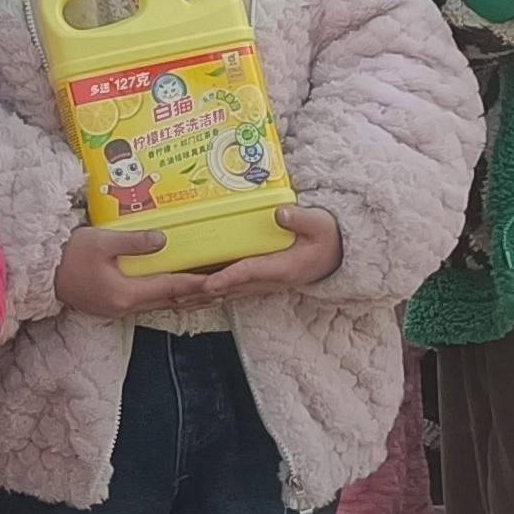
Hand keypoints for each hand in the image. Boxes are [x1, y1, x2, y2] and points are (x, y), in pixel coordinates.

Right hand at [54, 226, 218, 321]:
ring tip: (201, 291)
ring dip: (179, 297)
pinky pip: (143, 302)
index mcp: (124, 293)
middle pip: (166, 301)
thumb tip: (163, 241)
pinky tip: (169, 290)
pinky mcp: (109, 305)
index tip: (216, 280)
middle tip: (219, 288)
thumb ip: (135, 242)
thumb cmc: (68, 254)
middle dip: (193, 294)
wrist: (40, 271)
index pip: (168, 287)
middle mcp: (123, 306)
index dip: (193, 282)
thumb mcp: (102, 242)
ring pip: (156, 304)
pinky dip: (161, 296)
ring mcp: (115, 309)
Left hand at [185, 207, 344, 301]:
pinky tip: (195, 296)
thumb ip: (301, 219)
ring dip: (203, 298)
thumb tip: (280, 213)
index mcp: (282, 267)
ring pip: (228, 293)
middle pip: (231, 288)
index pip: (250, 272)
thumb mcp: (320, 225)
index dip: (228, 278)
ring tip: (176, 301)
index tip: (208, 283)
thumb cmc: (327, 238)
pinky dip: (212, 294)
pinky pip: (232, 291)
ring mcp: (264, 284)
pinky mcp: (260, 282)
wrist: (336, 256)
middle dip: (203, 292)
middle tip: (176, 294)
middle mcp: (269, 280)